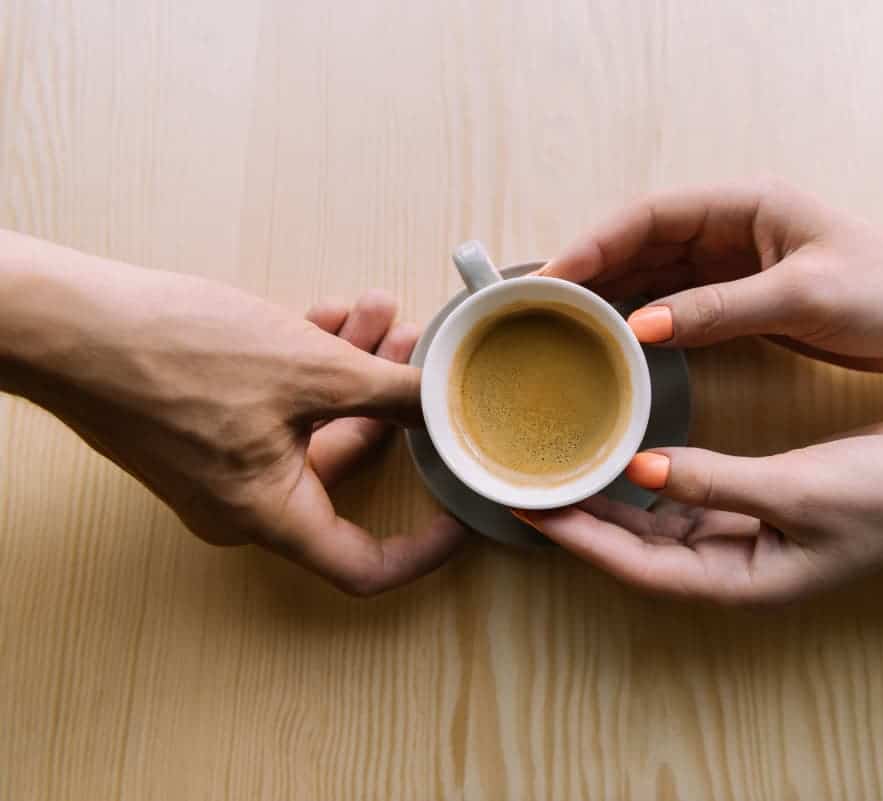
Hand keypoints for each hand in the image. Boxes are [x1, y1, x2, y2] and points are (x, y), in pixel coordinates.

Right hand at [12, 260, 465, 594]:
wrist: (66, 322)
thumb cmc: (172, 354)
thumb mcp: (308, 370)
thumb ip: (390, 395)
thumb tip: (445, 406)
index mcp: (267, 515)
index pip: (362, 566)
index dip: (423, 548)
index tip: (461, 514)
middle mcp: (242, 504)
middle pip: (343, 468)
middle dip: (391, 409)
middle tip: (423, 362)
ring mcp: (219, 465)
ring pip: (312, 424)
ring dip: (352, 371)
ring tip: (384, 315)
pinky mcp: (202, 425)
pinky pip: (276, 406)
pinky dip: (308, 366)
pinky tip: (334, 315)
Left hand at [514, 422, 882, 603]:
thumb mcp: (799, 489)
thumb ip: (716, 481)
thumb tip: (641, 469)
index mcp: (741, 580)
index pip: (638, 567)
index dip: (579, 540)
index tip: (528, 509)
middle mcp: (735, 566)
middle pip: (637, 548)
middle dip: (582, 520)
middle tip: (528, 482)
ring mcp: (746, 537)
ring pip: (658, 524)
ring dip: (612, 500)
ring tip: (562, 464)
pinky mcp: (758, 503)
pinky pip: (689, 496)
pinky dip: (654, 477)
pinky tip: (625, 450)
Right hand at [542, 181, 882, 370]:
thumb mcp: (799, 295)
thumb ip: (716, 309)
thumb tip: (639, 326)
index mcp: (746, 204)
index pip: (651, 215)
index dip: (597, 241)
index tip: (556, 276)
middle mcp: (734, 228)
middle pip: (644, 243)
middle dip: (594, 270)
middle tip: (543, 307)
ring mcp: (738, 264)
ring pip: (656, 274)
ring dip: (614, 298)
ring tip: (565, 328)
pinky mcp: (746, 299)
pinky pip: (681, 305)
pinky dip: (647, 322)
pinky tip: (617, 343)